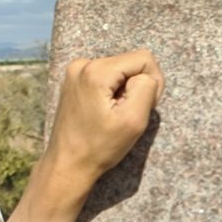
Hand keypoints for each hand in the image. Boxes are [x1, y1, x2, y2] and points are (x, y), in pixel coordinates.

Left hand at [8, 48, 163, 221]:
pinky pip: (106, 77)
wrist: (68, 164)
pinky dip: (112, 93)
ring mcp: (75, 71)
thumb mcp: (133, 121)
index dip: (153, 82)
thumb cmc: (100, 147)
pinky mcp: (74, 80)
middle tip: (126, 115)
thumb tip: (147, 75)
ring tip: (113, 116)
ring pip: (119, 71)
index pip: (144, 58)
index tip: (142, 107)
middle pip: (130, 63)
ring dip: (124, 92)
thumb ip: (147, 88)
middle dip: (136, 87)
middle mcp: (82, 64)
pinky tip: (104, 113)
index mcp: (96, 71)